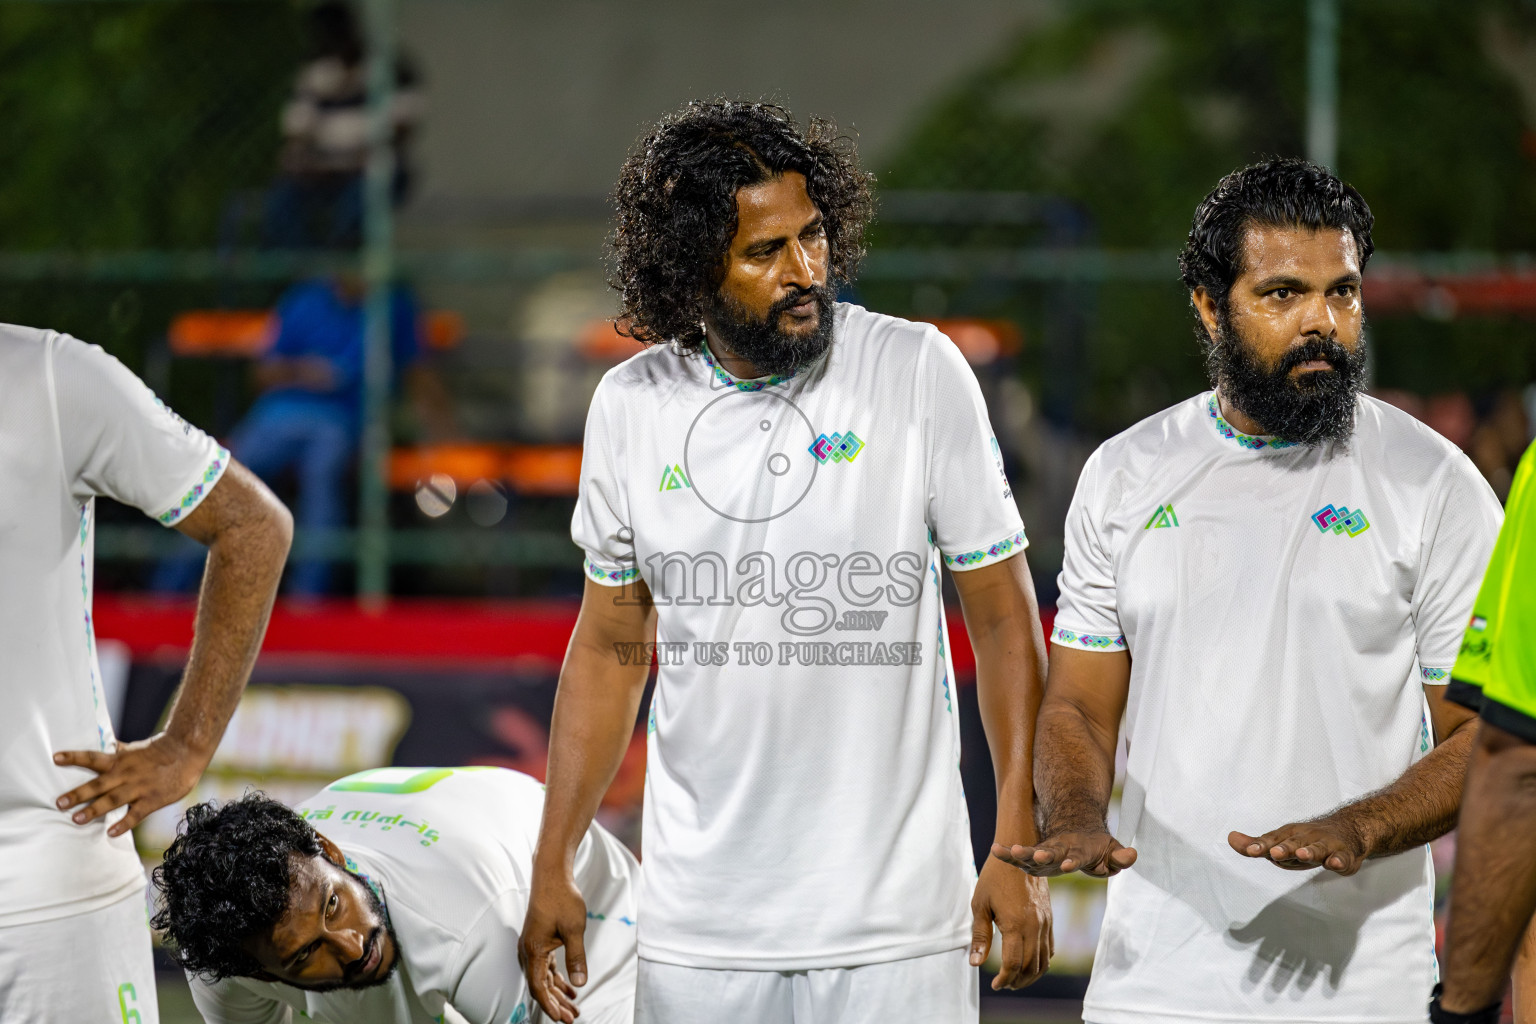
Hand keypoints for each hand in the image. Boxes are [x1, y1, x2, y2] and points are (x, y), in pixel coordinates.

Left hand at [53, 732, 205, 837]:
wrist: (188, 752)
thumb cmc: (160, 751)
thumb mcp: (136, 749)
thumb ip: (118, 752)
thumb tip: (104, 746)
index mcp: (120, 760)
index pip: (93, 757)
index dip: (74, 757)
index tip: (56, 758)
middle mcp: (126, 774)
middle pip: (98, 784)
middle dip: (78, 794)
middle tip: (59, 803)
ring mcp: (139, 787)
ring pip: (113, 800)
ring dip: (95, 809)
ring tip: (77, 819)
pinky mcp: (153, 799)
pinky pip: (136, 813)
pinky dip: (124, 823)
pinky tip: (112, 832)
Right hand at [519, 871, 587, 1022]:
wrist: (552, 876)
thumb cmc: (561, 898)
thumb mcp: (574, 929)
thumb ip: (576, 958)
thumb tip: (579, 983)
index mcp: (533, 950)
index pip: (538, 986)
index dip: (549, 1005)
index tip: (561, 1018)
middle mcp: (528, 951)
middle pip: (540, 985)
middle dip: (555, 1003)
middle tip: (571, 1018)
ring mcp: (533, 946)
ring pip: (544, 977)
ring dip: (557, 993)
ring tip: (573, 1008)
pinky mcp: (539, 941)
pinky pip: (546, 967)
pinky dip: (557, 978)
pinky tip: (570, 988)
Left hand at [970, 854, 1052, 988]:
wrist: (1019, 851)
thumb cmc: (994, 877)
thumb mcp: (980, 905)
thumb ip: (980, 936)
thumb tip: (975, 964)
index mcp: (1015, 924)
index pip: (1013, 964)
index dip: (1004, 979)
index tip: (995, 984)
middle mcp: (1034, 926)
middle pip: (1030, 967)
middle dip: (1017, 981)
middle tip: (1004, 985)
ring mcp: (1045, 923)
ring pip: (1043, 961)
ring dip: (1031, 976)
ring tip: (1015, 980)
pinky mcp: (1049, 919)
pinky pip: (1050, 948)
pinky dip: (1042, 962)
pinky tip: (1030, 964)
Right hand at [992, 830, 1136, 877]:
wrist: (1076, 829)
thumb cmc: (1096, 846)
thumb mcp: (1113, 851)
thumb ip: (1120, 857)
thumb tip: (1132, 855)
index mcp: (1079, 852)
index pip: (1076, 858)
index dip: (1072, 861)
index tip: (1067, 865)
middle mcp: (1059, 851)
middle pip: (1050, 853)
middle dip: (1042, 855)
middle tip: (1034, 856)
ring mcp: (1045, 854)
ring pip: (1031, 854)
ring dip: (1020, 854)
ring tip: (1008, 851)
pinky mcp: (1034, 858)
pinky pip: (1019, 858)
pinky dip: (1007, 854)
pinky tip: (994, 850)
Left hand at [1228, 819, 1366, 874]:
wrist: (1346, 831)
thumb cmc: (1306, 841)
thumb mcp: (1281, 842)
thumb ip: (1257, 844)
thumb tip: (1231, 838)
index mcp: (1289, 835)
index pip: (1272, 841)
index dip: (1261, 846)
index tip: (1250, 851)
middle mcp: (1306, 838)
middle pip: (1294, 843)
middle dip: (1284, 848)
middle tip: (1274, 853)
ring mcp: (1326, 846)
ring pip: (1318, 848)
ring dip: (1310, 851)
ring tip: (1302, 854)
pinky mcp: (1344, 856)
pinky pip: (1342, 859)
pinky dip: (1339, 861)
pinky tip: (1334, 863)